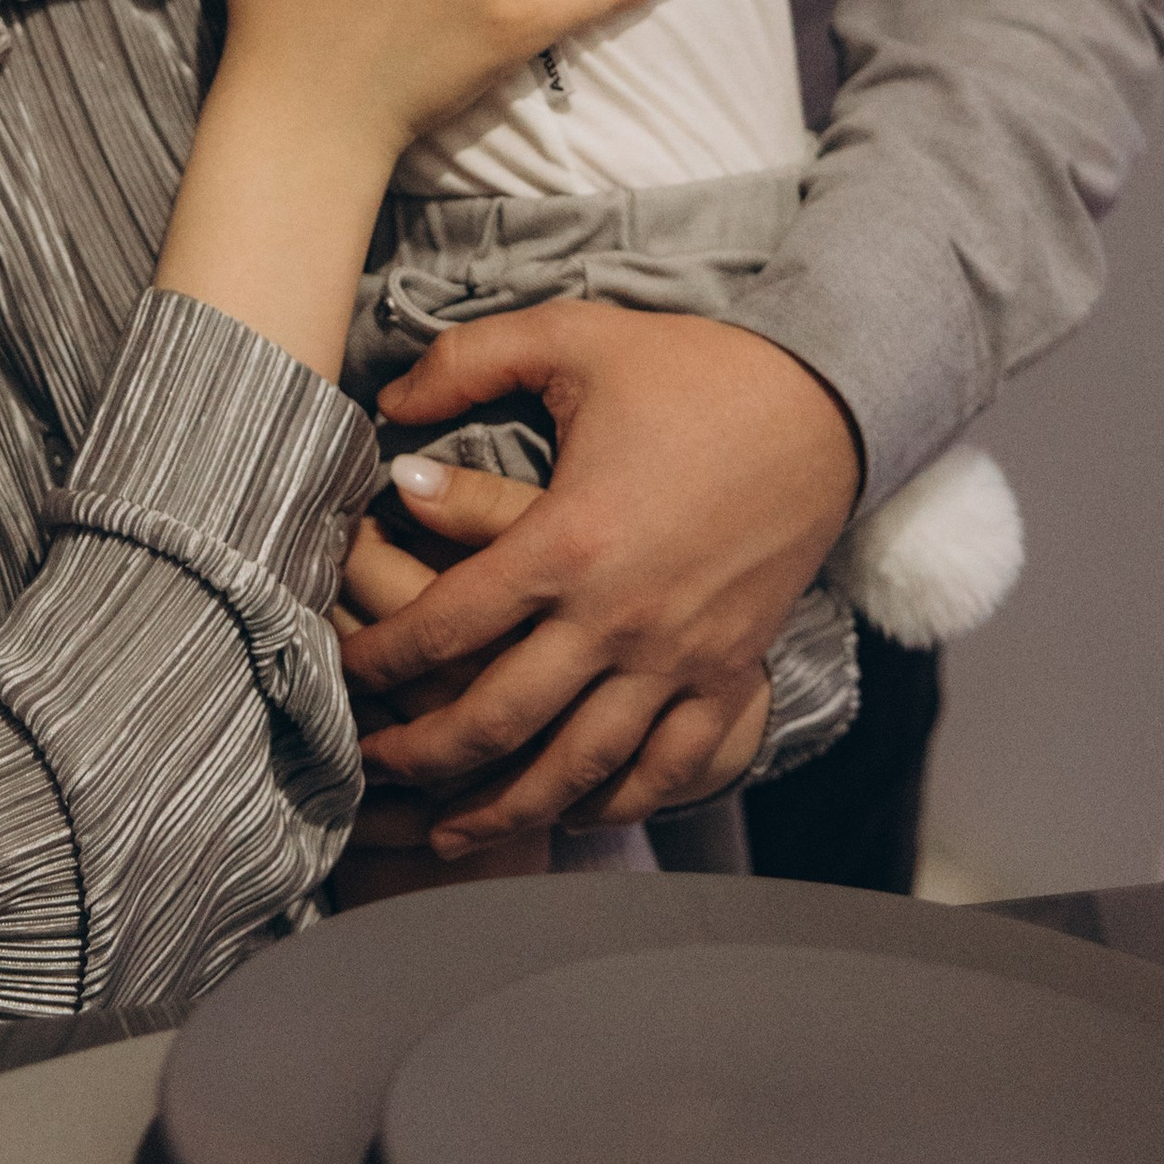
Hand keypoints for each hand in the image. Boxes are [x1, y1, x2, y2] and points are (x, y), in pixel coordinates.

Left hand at [338, 306, 859, 853]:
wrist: (824, 404)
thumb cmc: (691, 367)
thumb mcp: (571, 337)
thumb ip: (467, 361)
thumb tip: (387, 400)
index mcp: (570, 539)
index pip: (446, 624)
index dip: (378, 659)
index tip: (340, 669)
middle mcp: (621, 617)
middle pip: (498, 719)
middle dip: (420, 755)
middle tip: (366, 766)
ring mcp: (681, 658)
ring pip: (578, 767)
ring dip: (505, 805)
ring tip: (446, 826)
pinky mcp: (732, 675)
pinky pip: (669, 770)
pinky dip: (616, 803)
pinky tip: (570, 812)